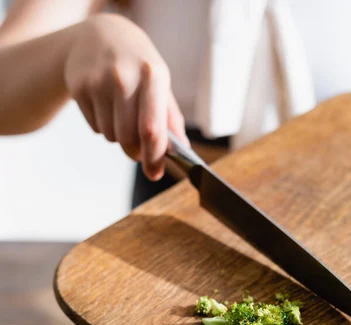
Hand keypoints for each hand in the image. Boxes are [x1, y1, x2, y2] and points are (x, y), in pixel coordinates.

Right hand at [64, 14, 187, 179]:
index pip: (151, 129)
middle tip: (139, 147)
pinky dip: (103, 126)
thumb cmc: (137, 64)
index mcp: (152, 75)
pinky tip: (105, 105)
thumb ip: (170, 117)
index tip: (155, 173)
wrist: (100, 35)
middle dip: (136, 151)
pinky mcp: (79, 87)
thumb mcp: (160, 83)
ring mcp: (98, 81)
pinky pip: (95, 128)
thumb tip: (181, 149)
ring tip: (121, 114)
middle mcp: (124, 77)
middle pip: (128, 139)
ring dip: (118, 136)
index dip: (154, 157)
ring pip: (111, 136)